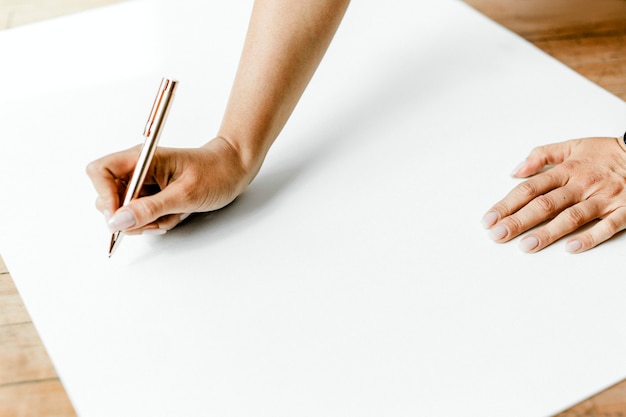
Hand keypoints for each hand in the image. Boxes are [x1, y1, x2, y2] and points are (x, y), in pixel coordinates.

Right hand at [86, 137, 250, 234]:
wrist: (235, 170)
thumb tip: (118, 221)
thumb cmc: (216, 173)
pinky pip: (143, 216)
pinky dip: (157, 221)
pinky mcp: (153, 195)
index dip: (104, 196)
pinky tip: (176, 215)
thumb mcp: (185, 194)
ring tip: (174, 214)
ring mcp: (145, 183)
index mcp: (142, 158)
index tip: (120, 217)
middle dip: (130, 216)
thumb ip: (150, 208)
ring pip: (127, 212)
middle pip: (109, 197)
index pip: (100, 172)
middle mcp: (139, 169)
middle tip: (156, 220)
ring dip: (148, 221)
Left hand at [482, 137, 625, 252]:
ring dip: (547, 233)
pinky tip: (571, 248)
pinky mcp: (624, 211)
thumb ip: (542, 155)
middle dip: (518, 221)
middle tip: (497, 236)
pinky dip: (589, 238)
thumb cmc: (606, 153)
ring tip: (526, 246)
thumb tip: (515, 171)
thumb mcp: (572, 145)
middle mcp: (581, 185)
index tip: (489, 219)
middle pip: (544, 204)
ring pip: (571, 217)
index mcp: (567, 170)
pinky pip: (606, 227)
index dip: (507, 204)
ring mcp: (603, 199)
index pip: (529, 189)